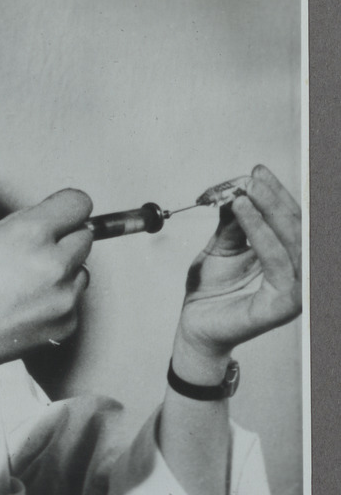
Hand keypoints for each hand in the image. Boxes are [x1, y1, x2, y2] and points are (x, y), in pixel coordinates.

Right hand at [0, 189, 92, 373]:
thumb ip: (28, 222)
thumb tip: (55, 217)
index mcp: (31, 233)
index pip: (79, 203)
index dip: (66, 210)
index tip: (61, 217)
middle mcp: (53, 263)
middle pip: (85, 238)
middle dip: (64, 243)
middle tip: (35, 256)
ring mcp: (64, 297)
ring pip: (81, 272)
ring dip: (63, 274)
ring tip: (26, 287)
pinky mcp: (68, 323)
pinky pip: (73, 302)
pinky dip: (56, 302)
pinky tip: (26, 307)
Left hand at [175, 165, 301, 372]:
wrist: (194, 323)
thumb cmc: (211, 290)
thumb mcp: (221, 246)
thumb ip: (233, 222)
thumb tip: (238, 189)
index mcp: (288, 258)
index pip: (293, 219)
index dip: (277, 193)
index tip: (257, 171)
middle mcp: (298, 274)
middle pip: (299, 227)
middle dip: (274, 198)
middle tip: (251, 179)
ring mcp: (295, 291)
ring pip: (293, 242)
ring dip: (269, 212)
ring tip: (244, 193)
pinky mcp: (283, 305)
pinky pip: (278, 263)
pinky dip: (261, 234)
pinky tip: (243, 214)